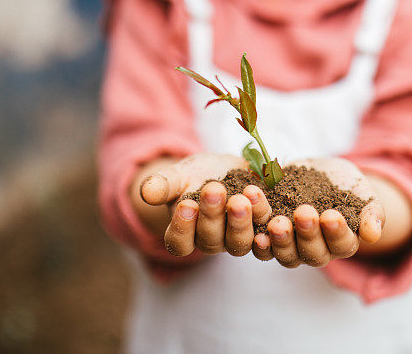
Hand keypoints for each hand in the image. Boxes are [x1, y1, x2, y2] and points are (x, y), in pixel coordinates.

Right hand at [135, 153, 273, 256]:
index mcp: (185, 234)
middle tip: (215, 190)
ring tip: (243, 197)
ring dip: (241, 221)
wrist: (226, 168)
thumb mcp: (179, 175)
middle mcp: (210, 241)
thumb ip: (163, 185)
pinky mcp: (260, 228)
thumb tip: (146, 192)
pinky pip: (264, 232)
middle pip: (211, 241)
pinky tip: (263, 203)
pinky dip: (265, 219)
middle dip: (213, 215)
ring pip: (239, 242)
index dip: (182, 228)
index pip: (179, 243)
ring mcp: (236, 238)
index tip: (186, 204)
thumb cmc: (196, 175)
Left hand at [250, 157, 385, 267]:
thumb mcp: (360, 190)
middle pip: (313, 254)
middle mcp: (317, 251)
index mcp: (342, 242)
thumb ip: (371, 211)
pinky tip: (256, 233)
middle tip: (303, 213)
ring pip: (286, 254)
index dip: (336, 232)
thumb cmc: (343, 183)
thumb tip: (373, 234)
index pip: (342, 244)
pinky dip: (259, 243)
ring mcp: (291, 247)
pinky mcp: (268, 238)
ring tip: (276, 222)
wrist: (314, 172)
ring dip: (280, 239)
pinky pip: (263, 248)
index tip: (331, 215)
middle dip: (308, 234)